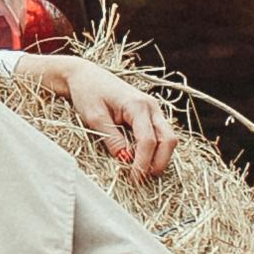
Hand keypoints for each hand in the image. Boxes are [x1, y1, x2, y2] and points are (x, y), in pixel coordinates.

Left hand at [45, 54, 177, 177]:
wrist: (84, 75)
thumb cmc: (87, 92)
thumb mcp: (94, 118)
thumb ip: (112, 139)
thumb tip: (125, 159)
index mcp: (138, 105)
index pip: (148, 140)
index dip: (143, 162)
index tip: (134, 178)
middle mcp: (151, 106)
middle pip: (168, 140)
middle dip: (159, 162)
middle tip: (142, 178)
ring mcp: (153, 109)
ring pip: (168, 138)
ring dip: (159, 157)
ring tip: (141, 171)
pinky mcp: (149, 114)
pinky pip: (160, 134)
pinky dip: (155, 149)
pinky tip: (141, 158)